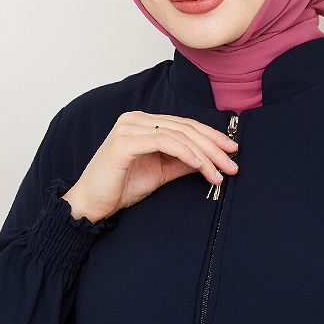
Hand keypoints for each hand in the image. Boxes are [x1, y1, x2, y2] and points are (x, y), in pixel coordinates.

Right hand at [62, 110, 239, 221]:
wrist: (91, 204)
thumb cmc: (120, 188)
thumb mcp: (160, 172)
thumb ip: (182, 162)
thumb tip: (210, 158)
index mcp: (142, 122)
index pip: (184, 125)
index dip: (211, 136)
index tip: (232, 151)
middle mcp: (135, 119)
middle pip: (184, 128)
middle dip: (213, 146)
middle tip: (233, 163)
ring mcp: (128, 128)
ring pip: (177, 135)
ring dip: (204, 154)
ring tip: (220, 172)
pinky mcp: (124, 142)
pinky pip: (163, 142)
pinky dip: (185, 153)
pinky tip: (200, 165)